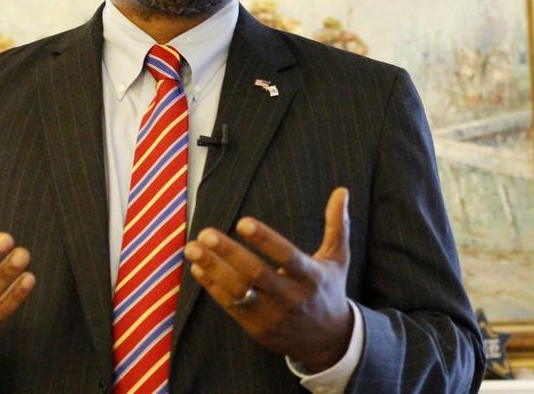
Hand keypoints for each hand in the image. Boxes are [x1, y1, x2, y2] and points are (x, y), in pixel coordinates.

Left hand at [184, 187, 352, 371]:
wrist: (328, 343)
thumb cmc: (328, 291)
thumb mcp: (337, 260)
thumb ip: (336, 225)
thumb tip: (341, 190)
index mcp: (311, 277)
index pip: (287, 256)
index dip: (265, 240)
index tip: (243, 222)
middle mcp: (291, 298)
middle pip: (256, 275)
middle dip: (229, 254)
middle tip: (206, 233)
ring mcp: (272, 316)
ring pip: (238, 291)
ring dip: (213, 269)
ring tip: (192, 248)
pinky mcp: (257, 328)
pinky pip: (230, 306)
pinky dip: (212, 287)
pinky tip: (197, 267)